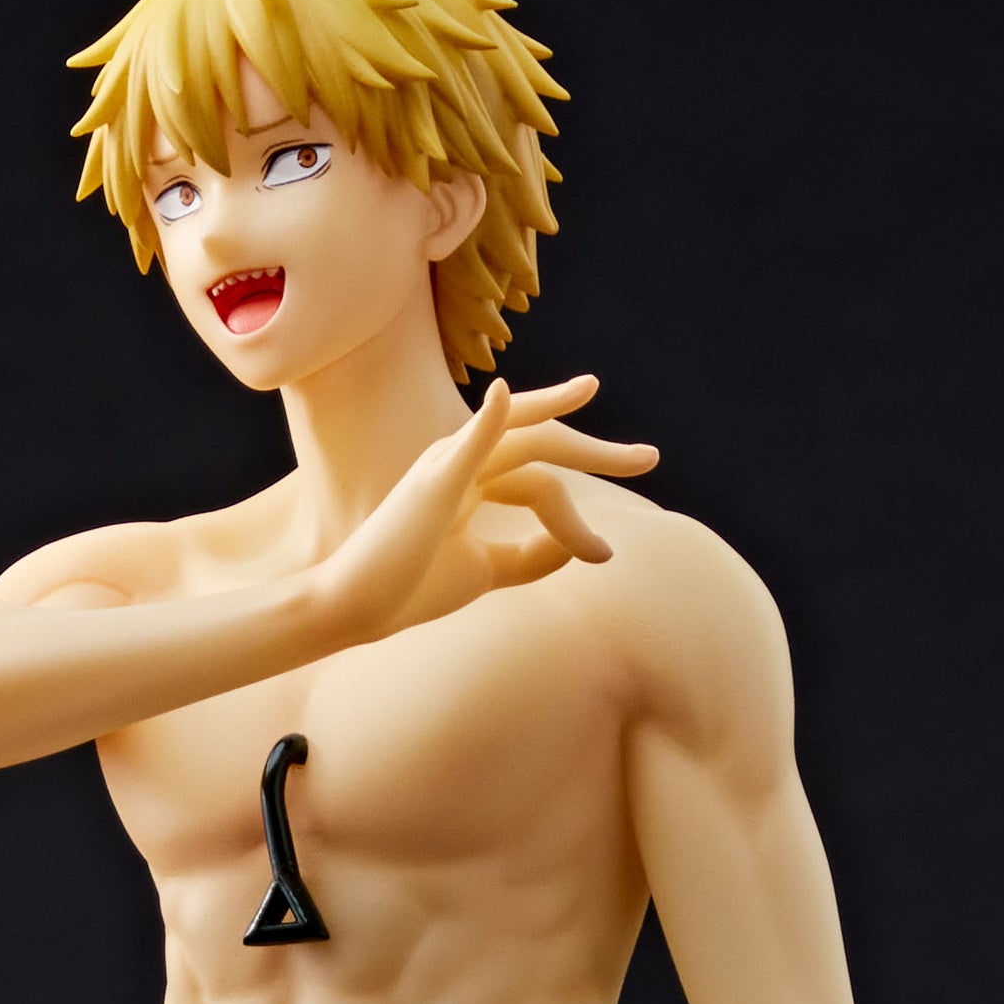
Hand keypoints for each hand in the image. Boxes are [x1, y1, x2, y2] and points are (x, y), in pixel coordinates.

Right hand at [303, 376, 658, 650]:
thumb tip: (581, 543)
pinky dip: (487, 418)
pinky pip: (466, 443)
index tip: (605, 554)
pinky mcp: (430, 484)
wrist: (354, 608)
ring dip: (569, 427)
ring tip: (613, 431)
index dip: (577, 511)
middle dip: (596, 449)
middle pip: (540, 441)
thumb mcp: (488, 570)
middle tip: (649, 457)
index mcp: (472, 479)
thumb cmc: (410, 588)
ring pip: (521, 436)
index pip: (539, 471)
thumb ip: (533, 554)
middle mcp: (460, 460)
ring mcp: (444, 465)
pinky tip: (505, 395)